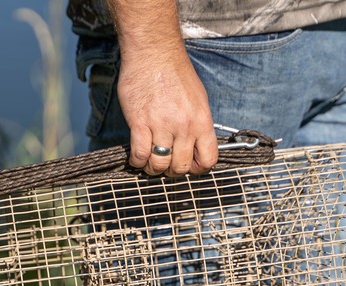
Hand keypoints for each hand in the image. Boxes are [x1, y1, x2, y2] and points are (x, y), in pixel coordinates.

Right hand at [118, 51, 217, 175]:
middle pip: (181, 166)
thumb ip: (198, 124)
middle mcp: (184, 127)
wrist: (155, 54)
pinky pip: (140, 154)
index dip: (199, 169)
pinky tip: (137, 157)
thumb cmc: (176, 73)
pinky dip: (137, 161)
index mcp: (202, 121)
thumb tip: (195, 144)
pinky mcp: (140, 123)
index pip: (208, 159)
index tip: (191, 166)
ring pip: (159, 164)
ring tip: (150, 161)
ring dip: (154, 168)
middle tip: (166, 163)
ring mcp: (161, 126)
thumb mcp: (198, 99)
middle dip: (173, 171)